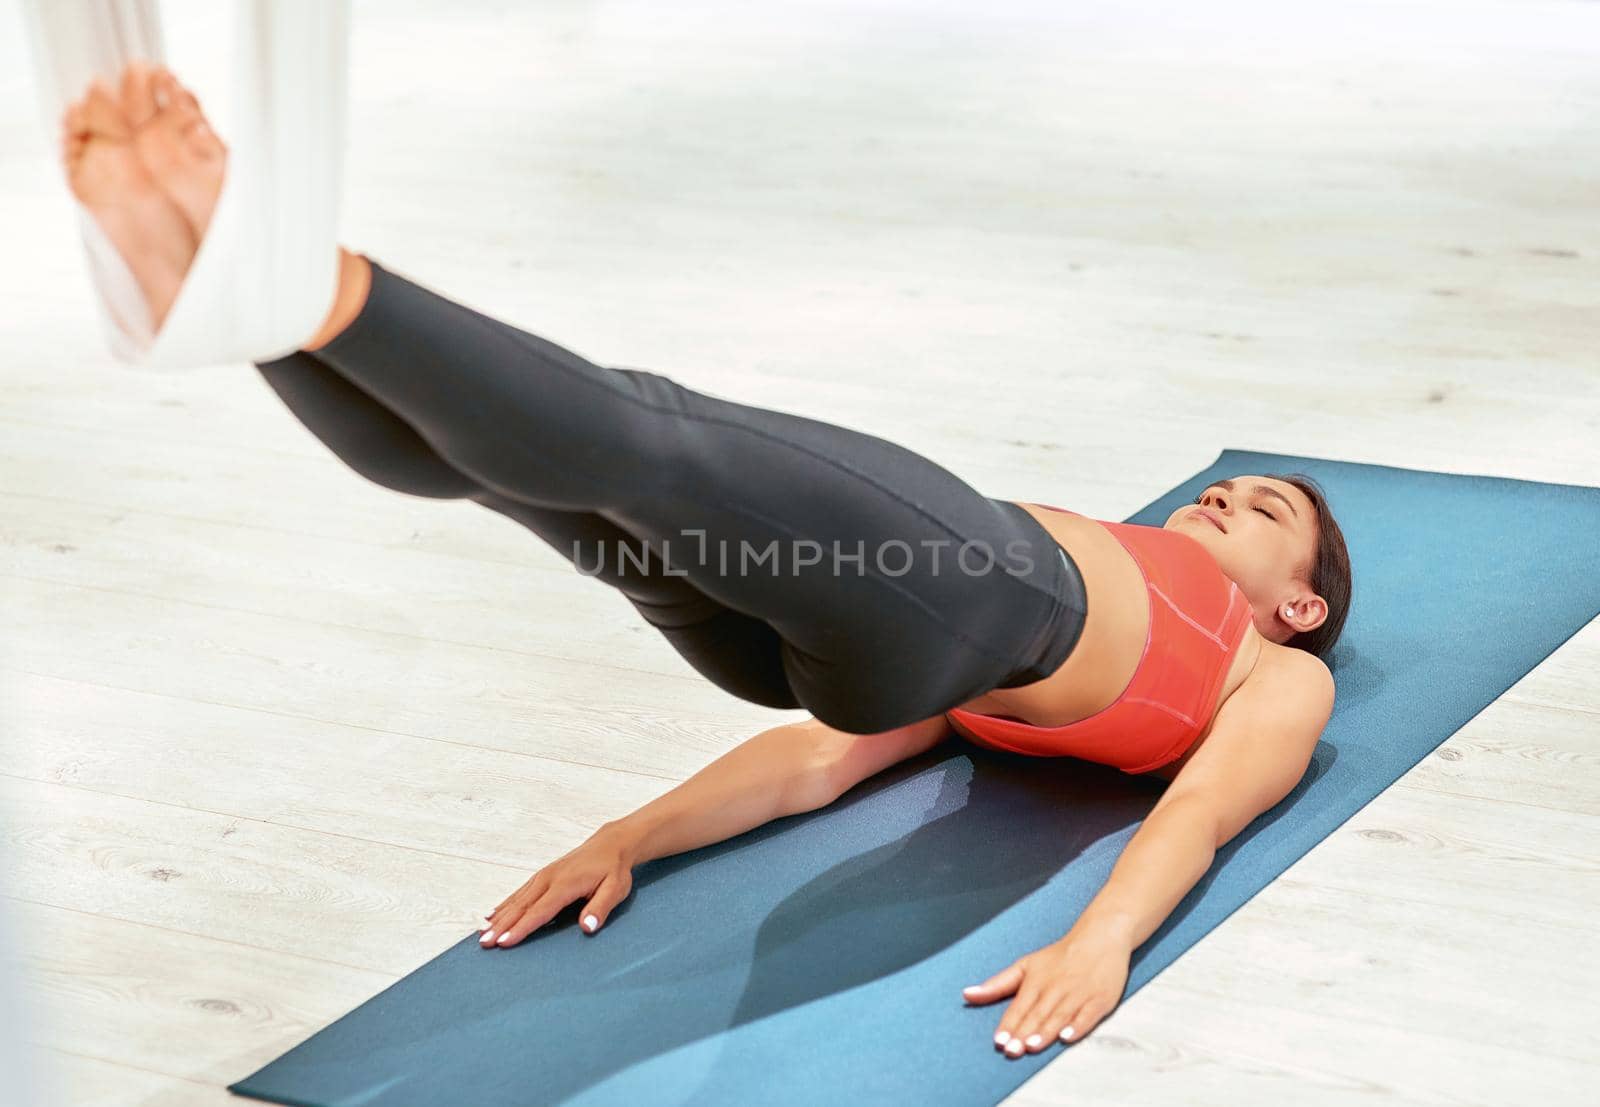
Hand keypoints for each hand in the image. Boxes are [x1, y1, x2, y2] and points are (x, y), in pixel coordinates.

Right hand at [479, 824, 637, 948]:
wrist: (611, 844)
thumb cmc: (614, 870)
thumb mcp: (615, 889)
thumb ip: (600, 908)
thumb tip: (587, 927)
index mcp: (565, 884)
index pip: (540, 912)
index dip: (521, 928)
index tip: (504, 942)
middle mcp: (549, 878)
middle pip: (521, 906)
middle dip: (501, 926)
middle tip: (484, 943)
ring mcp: (543, 876)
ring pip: (516, 899)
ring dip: (498, 917)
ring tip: (481, 933)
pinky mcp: (542, 876)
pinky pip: (519, 892)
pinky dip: (504, 904)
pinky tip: (493, 914)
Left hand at [960, 926, 1131, 1056]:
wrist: (1099, 938)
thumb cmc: (1059, 957)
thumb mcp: (1025, 966)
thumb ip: (997, 984)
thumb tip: (967, 995)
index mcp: (1036, 981)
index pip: (1019, 1007)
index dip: (1008, 1025)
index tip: (999, 1041)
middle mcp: (1055, 988)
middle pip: (1037, 1014)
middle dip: (1023, 1033)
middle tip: (1011, 1051)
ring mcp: (1078, 994)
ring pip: (1059, 1016)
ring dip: (1045, 1032)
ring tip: (1032, 1047)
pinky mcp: (1099, 1000)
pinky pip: (1087, 1015)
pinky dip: (1078, 1026)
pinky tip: (1067, 1036)